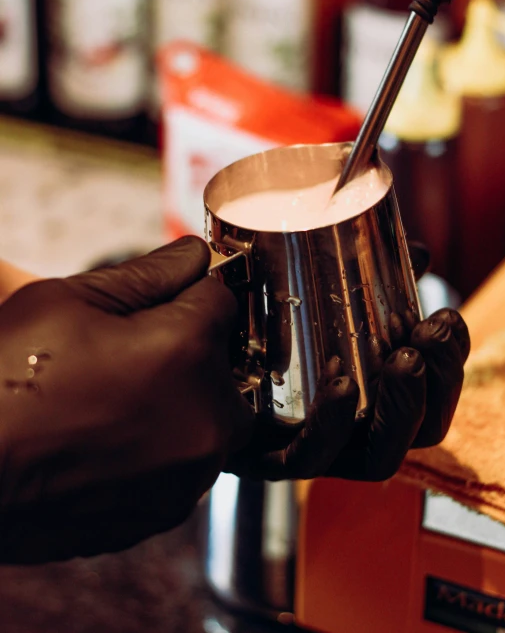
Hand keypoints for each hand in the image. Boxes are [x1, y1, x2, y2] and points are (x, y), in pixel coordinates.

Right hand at [0, 237, 252, 563]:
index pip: (220, 300)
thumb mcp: (69, 301)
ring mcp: (191, 472)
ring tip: (116, 397)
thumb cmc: (5, 385)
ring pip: (210, 413)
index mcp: (187, 352)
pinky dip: (165, 443)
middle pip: (223, 360)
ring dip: (180, 398)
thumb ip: (148, 273)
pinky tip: (114, 436)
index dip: (187, 294)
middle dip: (190, 347)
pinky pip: (187, 459)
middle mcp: (205, 416)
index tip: (161, 303)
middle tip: (129, 351)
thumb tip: (193, 254)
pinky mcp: (170, 510)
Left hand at [226, 236, 468, 482]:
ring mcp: (307, 446)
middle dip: (436, 383)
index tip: (446, 318)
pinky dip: (330, 427)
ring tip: (403, 359)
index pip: (424, 392)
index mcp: (362, 388)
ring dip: (401, 409)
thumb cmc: (244, 317)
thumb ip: (364, 273)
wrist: (174, 341)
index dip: (448, 362)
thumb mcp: (307, 286)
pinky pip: (304, 459)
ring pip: (375, 455)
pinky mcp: (261, 457)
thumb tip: (423, 254)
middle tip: (430, 333)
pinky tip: (342, 387)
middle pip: (413, 428)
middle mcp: (343, 426)